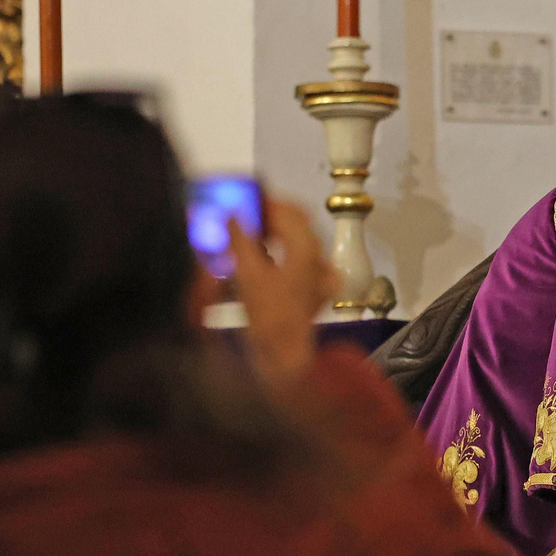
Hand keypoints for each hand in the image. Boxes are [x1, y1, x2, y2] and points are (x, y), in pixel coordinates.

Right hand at [229, 199, 339, 388]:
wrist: (285, 356)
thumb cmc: (269, 318)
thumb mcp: (248, 274)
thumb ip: (240, 239)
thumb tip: (233, 216)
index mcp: (307, 249)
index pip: (288, 211)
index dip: (265, 202)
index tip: (245, 198)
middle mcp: (320, 258)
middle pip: (298, 222)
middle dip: (272, 214)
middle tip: (246, 213)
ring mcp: (322, 274)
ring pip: (301, 239)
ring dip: (277, 231)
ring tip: (251, 233)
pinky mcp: (317, 289)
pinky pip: (303, 258)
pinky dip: (284, 250)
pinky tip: (267, 256)